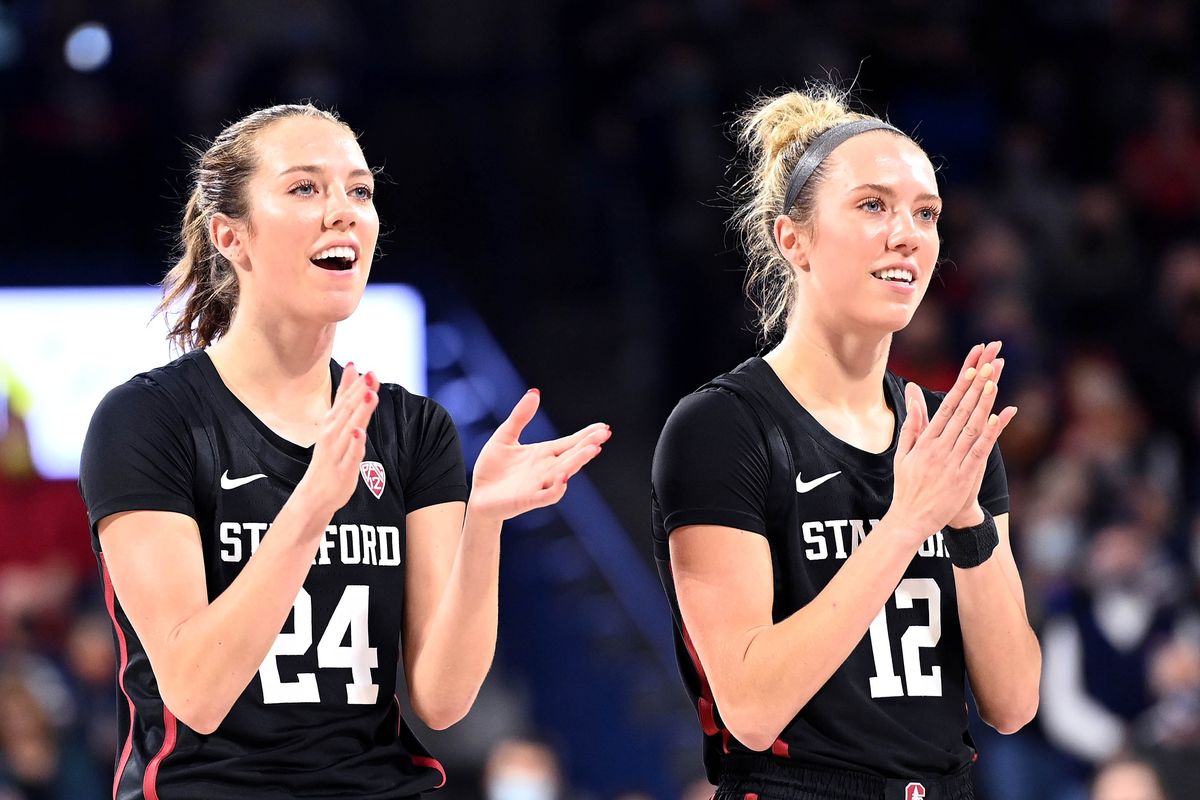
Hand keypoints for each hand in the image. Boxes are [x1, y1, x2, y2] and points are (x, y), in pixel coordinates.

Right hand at [297, 363, 377, 513]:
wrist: (314, 496)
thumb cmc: (329, 458)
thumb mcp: (337, 426)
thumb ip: (346, 400)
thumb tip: (355, 372)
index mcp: (332, 424)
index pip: (345, 401)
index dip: (355, 384)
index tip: (364, 368)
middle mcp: (332, 435)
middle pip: (348, 411)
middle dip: (359, 392)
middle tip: (371, 375)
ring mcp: (336, 452)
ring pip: (350, 429)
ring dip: (359, 412)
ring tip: (369, 395)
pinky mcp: (342, 469)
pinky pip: (350, 455)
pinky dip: (355, 444)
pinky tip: (360, 432)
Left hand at [469, 389, 610, 522]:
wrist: (477, 496)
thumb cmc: (492, 468)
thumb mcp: (505, 436)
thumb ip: (520, 417)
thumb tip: (535, 392)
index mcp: (543, 453)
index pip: (570, 443)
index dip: (586, 435)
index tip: (603, 427)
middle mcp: (546, 469)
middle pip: (572, 455)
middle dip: (588, 445)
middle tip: (604, 434)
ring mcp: (539, 485)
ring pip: (564, 473)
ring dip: (578, 462)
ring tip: (592, 450)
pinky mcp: (528, 500)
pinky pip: (547, 496)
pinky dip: (557, 488)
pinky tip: (563, 478)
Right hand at [888, 342, 1016, 542]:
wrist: (911, 519)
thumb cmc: (908, 487)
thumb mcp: (903, 454)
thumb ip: (911, 425)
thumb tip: (914, 399)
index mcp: (925, 441)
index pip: (946, 407)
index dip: (960, 386)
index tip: (972, 367)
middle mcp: (938, 447)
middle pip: (961, 410)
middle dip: (976, 386)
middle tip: (989, 364)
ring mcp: (952, 461)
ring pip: (972, 426)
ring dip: (984, 402)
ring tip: (995, 380)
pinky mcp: (964, 476)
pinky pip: (980, 450)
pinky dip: (991, 432)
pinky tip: (1000, 415)